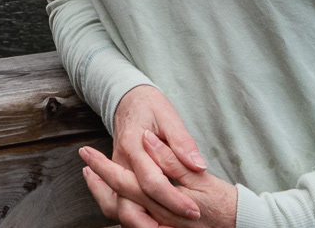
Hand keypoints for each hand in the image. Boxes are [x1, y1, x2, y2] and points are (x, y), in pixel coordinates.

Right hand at [78, 85, 235, 227]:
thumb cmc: (150, 107)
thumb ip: (182, 141)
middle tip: (180, 227)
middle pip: (129, 202)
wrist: (127, 100)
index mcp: (133, 145)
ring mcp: (117, 171)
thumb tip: (197, 164)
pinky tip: (151, 225)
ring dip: (139, 224)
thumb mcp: (169, 116)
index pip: (151, 181)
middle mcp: (121, 162)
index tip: (193, 210)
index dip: (173, 199)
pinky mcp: (118, 177)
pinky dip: (132, 218)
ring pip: (118, 208)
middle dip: (153, 222)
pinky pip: (118, 204)